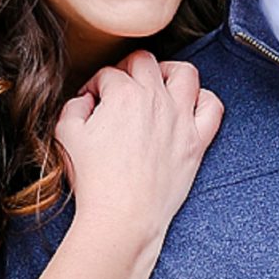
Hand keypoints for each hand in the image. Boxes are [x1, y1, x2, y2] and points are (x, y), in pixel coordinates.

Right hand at [54, 50, 223, 246]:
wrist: (123, 217)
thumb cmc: (94, 181)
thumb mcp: (65, 136)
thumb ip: (73, 107)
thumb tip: (86, 100)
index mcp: (122, 95)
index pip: (107, 74)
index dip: (95, 87)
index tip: (92, 104)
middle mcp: (155, 99)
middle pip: (144, 62)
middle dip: (127, 70)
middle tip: (120, 90)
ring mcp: (180, 119)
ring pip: (185, 72)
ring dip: (168, 72)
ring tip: (157, 87)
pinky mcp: (197, 141)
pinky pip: (213, 106)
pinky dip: (203, 101)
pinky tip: (188, 109)